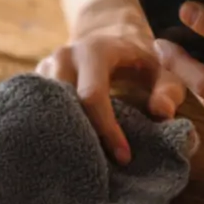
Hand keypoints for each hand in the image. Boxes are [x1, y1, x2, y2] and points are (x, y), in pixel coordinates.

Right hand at [36, 24, 186, 164]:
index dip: (106, 129)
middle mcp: (63, 57)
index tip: (124, 157)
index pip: (92, 95)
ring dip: (64, 137)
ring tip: (85, 163)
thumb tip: (162, 114)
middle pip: (62, 105)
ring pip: (45, 110)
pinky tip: (69, 151)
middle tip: (100, 167)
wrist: (105, 36)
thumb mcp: (162, 69)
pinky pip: (37, 112)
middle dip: (80, 138)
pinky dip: (52, 132)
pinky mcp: (35, 83)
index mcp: (93, 51)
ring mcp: (44, 69)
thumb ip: (169, 90)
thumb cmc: (138, 60)